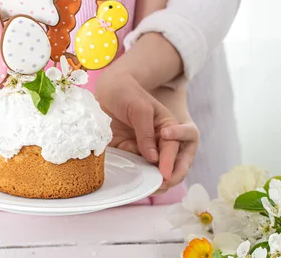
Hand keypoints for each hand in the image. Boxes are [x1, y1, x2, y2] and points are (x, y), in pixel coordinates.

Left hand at [95, 68, 196, 188]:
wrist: (105, 90)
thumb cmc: (126, 93)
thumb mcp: (140, 108)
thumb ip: (146, 133)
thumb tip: (153, 158)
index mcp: (167, 126)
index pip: (174, 145)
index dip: (170, 160)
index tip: (165, 173)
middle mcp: (158, 140)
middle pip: (172, 163)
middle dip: (170, 175)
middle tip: (162, 184)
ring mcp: (143, 148)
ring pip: (154, 170)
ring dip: (153, 181)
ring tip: (150, 189)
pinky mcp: (127, 152)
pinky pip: (134, 168)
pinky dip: (135, 177)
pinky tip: (132, 183)